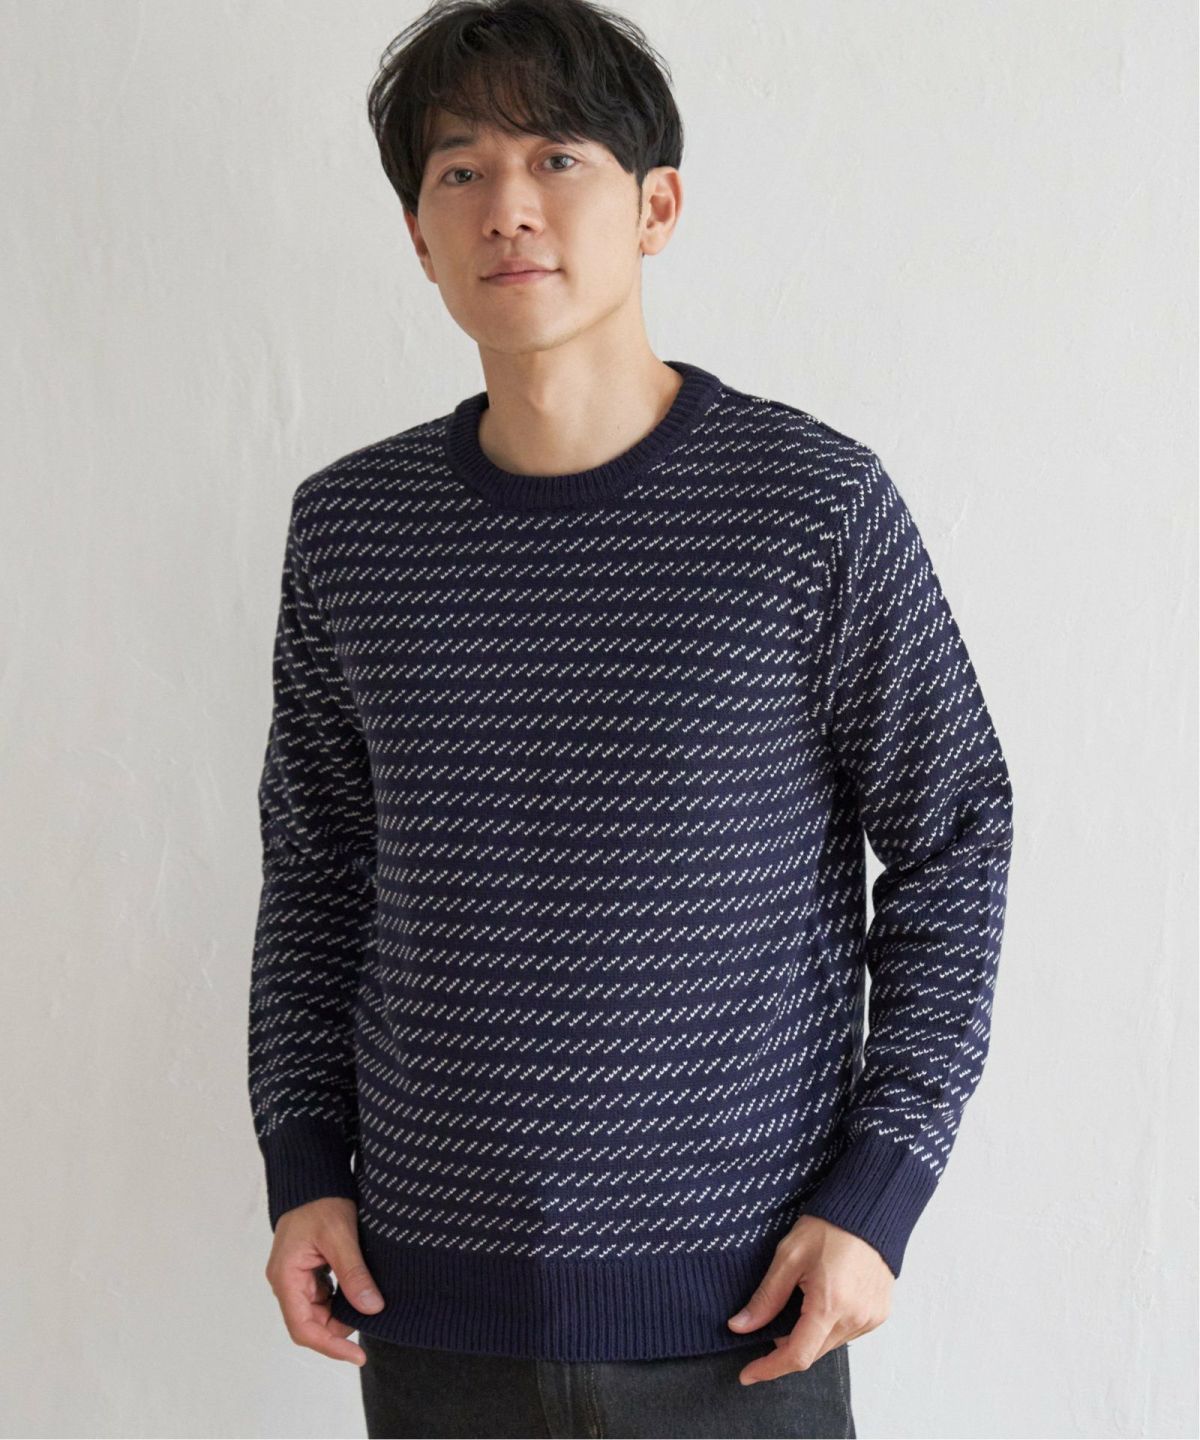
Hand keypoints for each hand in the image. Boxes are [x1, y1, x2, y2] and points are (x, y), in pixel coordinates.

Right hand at [264, 1195, 385, 1365]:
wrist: (313, 1176)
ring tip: (367, 1299)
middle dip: (340, 1327)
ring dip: (342, 1311)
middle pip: (310, 1323)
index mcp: (286, 1277)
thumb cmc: (321, 1200)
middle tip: (371, 1317)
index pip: (303, 1328)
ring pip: (318, 1311)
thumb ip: (353, 1273)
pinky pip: (322, 1296)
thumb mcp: (341, 1236)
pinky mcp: (306, 1271)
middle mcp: (286, 1282)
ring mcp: (295, 1277)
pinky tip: (358, 1288)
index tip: (357, 1355)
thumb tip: (371, 1308)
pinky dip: (341, 1298)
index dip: (330, 1346)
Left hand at [726, 1215, 892, 1384]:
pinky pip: (846, 1333)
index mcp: (830, 1305)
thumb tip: (740, 1326)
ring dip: (808, 1337)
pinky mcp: (879, 1314)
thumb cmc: (829, 1227)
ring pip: (829, 1345)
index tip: (747, 1374)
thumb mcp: (789, 1256)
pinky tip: (820, 1303)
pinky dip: (827, 1328)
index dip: (769, 1369)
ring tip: (796, 1305)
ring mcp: (870, 1318)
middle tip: (768, 1325)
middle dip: (785, 1348)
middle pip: (812, 1353)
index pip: (796, 1356)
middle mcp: (855, 1318)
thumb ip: (766, 1297)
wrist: (869, 1210)